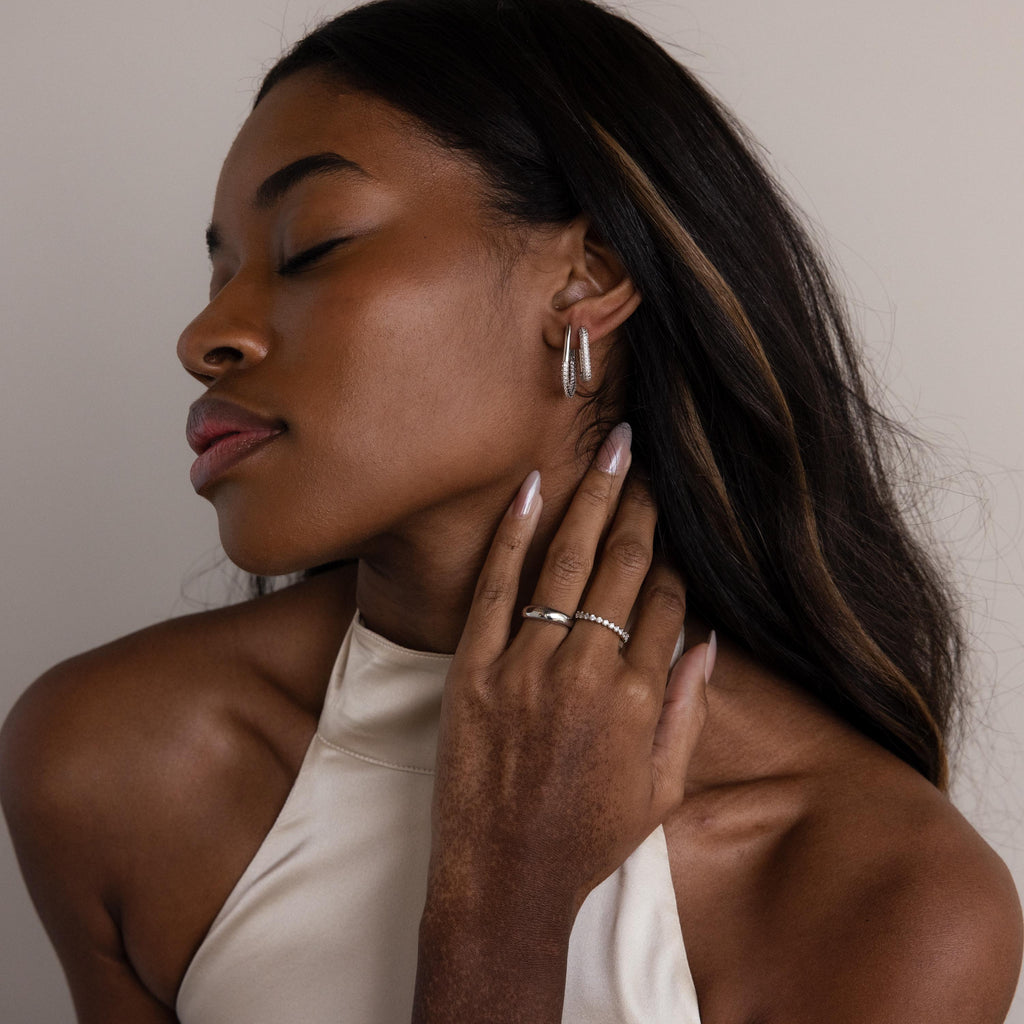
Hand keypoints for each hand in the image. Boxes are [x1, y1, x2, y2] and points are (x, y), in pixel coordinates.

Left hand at [430, 422, 713, 920]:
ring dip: (591, 498)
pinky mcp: (474, 671)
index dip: (670, 553)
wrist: (502, 881)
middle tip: (644, 452)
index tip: (672, 515)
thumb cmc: (585, 840)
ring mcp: (527, 667)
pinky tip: (532, 489)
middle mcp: (588, 672)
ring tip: (609, 448)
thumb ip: (687, 712)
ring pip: (566, 565)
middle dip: (639, 502)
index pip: (664, 600)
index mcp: (639, 699)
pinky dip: (513, 536)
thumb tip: (706, 642)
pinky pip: (495, 589)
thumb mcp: (661, 790)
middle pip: (622, 566)